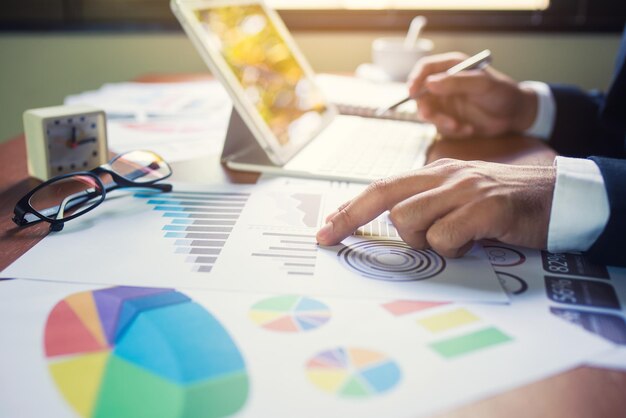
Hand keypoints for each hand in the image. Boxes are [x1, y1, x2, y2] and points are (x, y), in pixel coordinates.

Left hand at [316, 159, 555, 256]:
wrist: (556, 196)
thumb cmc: (502, 204)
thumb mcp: (459, 198)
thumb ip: (428, 207)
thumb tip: (394, 228)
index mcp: (435, 172)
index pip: (381, 187)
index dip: (348, 209)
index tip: (324, 232)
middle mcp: (445, 175)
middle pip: (385, 198)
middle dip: (353, 221)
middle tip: (336, 240)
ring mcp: (466, 189)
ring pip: (410, 219)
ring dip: (423, 241)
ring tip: (451, 241)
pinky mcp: (487, 208)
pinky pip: (446, 236)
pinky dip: (453, 248)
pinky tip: (473, 243)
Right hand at [408, 52, 537, 137]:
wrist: (514, 115)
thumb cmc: (502, 93)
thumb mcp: (481, 84)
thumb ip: (456, 82)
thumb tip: (429, 83)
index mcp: (451, 67)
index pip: (425, 68)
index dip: (415, 78)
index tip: (412, 91)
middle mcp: (444, 84)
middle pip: (421, 94)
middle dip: (425, 107)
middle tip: (430, 116)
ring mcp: (445, 103)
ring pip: (428, 113)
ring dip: (441, 122)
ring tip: (459, 126)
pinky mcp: (449, 119)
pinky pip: (440, 127)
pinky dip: (452, 131)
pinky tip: (469, 129)